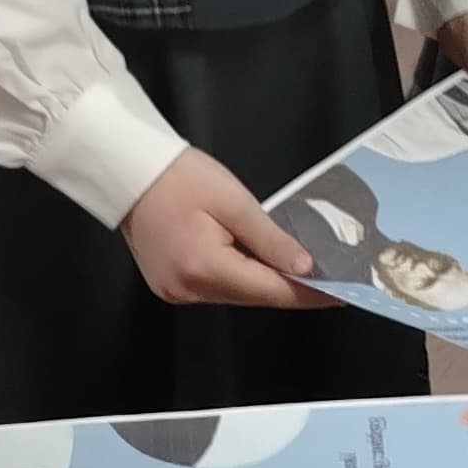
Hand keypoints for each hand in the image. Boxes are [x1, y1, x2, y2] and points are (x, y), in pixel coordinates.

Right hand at [121, 149, 319, 310]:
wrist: (127, 170)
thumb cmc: (177, 176)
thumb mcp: (234, 202)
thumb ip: (271, 239)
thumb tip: (305, 268)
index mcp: (204, 268)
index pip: (271, 291)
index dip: (308, 294)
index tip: (339, 295)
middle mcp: (188, 289)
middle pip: (254, 297)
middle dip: (289, 287)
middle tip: (324, 279)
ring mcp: (176, 291)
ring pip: (236, 295)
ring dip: (264, 283)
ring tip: (294, 269)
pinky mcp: (169, 286)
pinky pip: (216, 289)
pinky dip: (239, 278)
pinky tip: (254, 263)